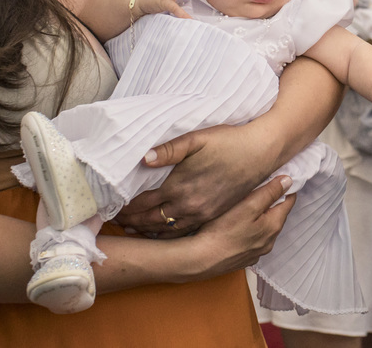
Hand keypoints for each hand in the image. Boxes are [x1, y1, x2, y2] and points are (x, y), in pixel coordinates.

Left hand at [114, 123, 264, 236]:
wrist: (260, 152)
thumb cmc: (228, 141)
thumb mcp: (196, 138)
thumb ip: (168, 150)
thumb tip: (143, 158)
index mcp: (180, 186)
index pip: (144, 203)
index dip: (126, 207)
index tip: (111, 208)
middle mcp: (188, 205)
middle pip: (152, 219)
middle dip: (132, 220)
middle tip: (115, 220)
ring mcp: (202, 213)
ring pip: (166, 228)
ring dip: (147, 229)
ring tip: (132, 228)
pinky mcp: (213, 215)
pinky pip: (184, 230)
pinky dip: (167, 233)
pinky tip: (161, 231)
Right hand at [189, 174, 296, 278]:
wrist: (201, 260)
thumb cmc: (223, 230)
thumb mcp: (248, 205)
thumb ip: (269, 193)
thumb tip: (288, 181)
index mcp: (273, 226)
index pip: (289, 201)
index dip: (285, 186)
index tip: (278, 175)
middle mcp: (269, 241)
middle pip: (276, 214)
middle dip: (271, 200)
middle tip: (259, 185)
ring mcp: (257, 252)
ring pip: (264, 227)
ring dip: (259, 215)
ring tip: (246, 204)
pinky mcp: (244, 258)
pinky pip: (253, 238)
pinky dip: (250, 229)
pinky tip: (237, 225)